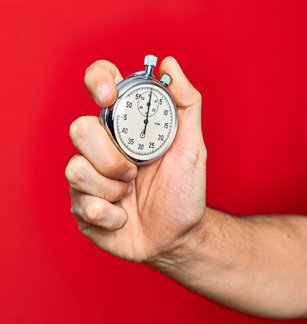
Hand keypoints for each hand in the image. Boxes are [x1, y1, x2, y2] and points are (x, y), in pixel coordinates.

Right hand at [65, 57, 206, 262]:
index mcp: (123, 128)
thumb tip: (170, 64)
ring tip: (130, 196)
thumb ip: (186, 105)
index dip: (98, 81)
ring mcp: (88, 178)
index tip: (109, 97)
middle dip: (111, 158)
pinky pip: (83, 205)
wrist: (176, 237)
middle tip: (134, 172)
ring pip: (75, 169)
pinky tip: (124, 217)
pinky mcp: (81, 207)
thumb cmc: (183, 192)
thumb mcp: (191, 148)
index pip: (99, 84)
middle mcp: (100, 148)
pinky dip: (112, 216)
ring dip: (112, 189)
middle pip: (79, 129)